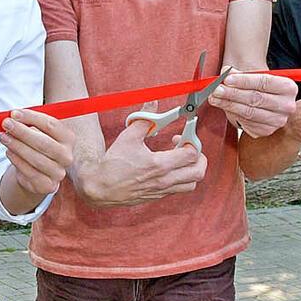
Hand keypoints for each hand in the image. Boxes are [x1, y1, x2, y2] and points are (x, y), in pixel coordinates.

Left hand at [0, 108, 72, 199]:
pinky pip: (29, 172)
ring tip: (4, 137)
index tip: (14, 113)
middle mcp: (66, 156)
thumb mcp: (36, 131)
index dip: (32, 117)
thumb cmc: (37, 145)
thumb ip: (28, 123)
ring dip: (17, 146)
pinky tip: (9, 151)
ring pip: (36, 158)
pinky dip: (17, 160)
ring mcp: (58, 172)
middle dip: (22, 132)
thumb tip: (12, 116)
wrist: (38, 172)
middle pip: (44, 142)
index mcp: (68, 138)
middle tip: (6, 124)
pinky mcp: (48, 185)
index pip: (51, 125)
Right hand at [77, 117, 207, 206]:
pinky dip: (182, 178)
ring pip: (192, 184)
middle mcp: (164, 180)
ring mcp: (162, 190)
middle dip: (199, 156)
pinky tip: (169, 168)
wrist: (101, 187)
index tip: (185, 132)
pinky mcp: (157, 196)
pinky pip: (179, 189)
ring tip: (181, 159)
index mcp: (159, 164)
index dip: (192, 140)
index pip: (191, 153)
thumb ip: (144, 119)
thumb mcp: (128, 137)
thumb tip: (153, 105)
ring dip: (192, 170)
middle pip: (198, 171)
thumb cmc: (113, 163)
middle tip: (188, 146)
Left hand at [207, 69, 298, 136]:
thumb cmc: (262, 88)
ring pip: (249, 112)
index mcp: (288, 87)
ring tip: (214, 98)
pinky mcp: (266, 131)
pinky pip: (246, 122)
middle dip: (233, 93)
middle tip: (216, 89)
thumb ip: (241, 74)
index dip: (244, 81)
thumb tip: (226, 72)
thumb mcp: (255, 76)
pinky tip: (224, 107)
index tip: (227, 79)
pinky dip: (233, 114)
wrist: (271, 106)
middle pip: (256, 98)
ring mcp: (278, 120)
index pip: (265, 82)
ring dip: (229, 104)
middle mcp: (287, 105)